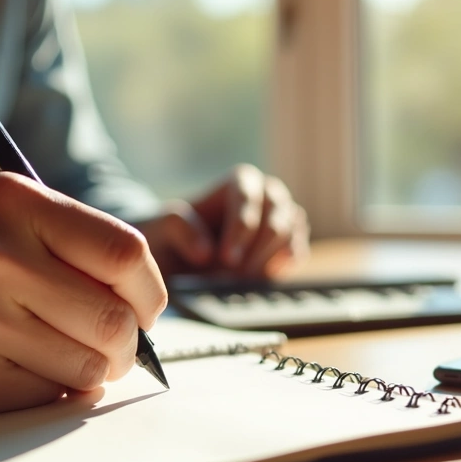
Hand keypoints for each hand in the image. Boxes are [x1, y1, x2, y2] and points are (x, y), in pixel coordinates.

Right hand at [0, 173, 167, 416]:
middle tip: (107, 346)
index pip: (126, 254)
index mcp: (10, 201)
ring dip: (87, 374)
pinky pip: (46, 399)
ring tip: (53, 355)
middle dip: (125, 346)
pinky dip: (46, 393)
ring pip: (89, 370)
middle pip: (116, 323)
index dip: (149, 293)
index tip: (143, 309)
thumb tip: (150, 310)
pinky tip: (10, 370)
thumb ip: (73, 247)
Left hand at [135, 164, 309, 277]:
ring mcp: (284, 218)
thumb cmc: (175, 233)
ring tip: (243, 280)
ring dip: (268, 260)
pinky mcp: (290, 243)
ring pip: (289, 235)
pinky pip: (296, 253)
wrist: (186, 253)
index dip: (239, 228)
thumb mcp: (164, 227)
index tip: (226, 258)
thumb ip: (180, 229)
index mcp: (241, 181)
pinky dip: (282, 266)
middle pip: (276, 217)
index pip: (247, 197)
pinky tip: (264, 277)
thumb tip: (205, 252)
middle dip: (256, 249)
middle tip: (236, 276)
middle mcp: (269, 194)